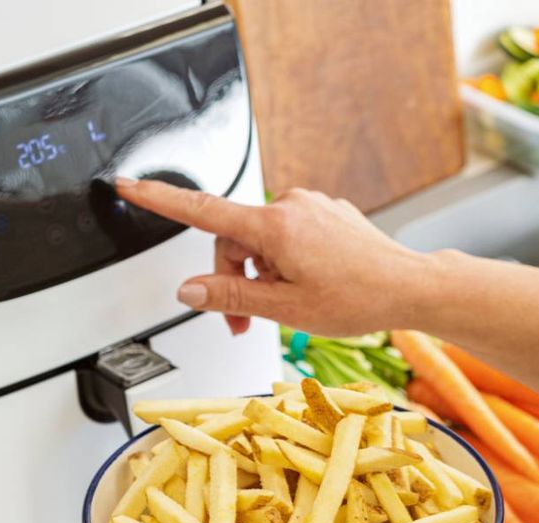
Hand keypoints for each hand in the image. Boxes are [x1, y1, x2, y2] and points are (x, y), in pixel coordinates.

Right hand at [115, 178, 438, 336]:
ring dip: (259, 274)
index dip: (160, 200)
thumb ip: (230, 297)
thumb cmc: (358, 298)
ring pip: (259, 240)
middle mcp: (290, 205)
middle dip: (234, 278)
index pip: (202, 211)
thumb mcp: (285, 308)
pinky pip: (286, 234)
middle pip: (233, 239)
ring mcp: (309, 206)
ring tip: (282, 307)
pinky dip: (282, 261)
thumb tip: (189, 290)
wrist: (409, 286)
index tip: (129, 185)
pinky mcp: (324, 213)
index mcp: (275, 226)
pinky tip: (306, 285)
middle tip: (244, 320)